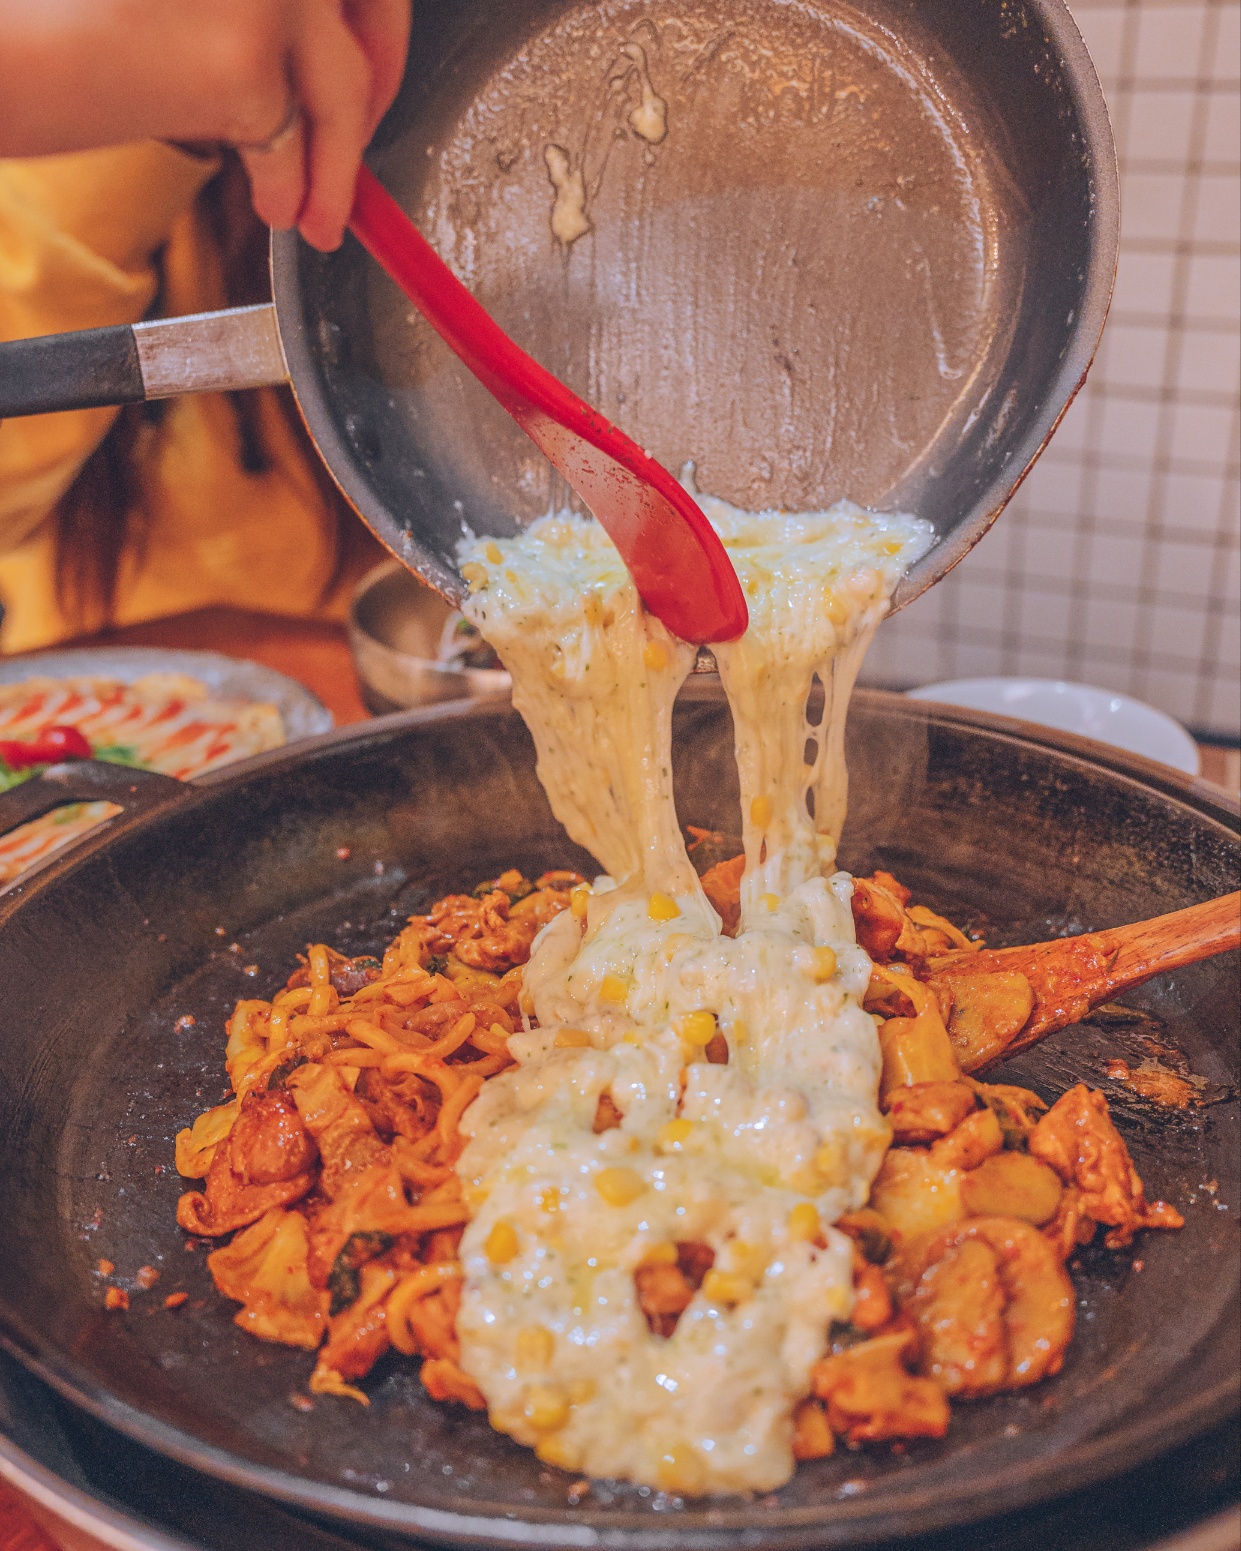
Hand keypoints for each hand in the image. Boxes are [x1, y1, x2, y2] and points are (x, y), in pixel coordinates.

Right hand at [0, 0, 410, 250]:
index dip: (375, 24)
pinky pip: (295, 141)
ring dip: (341, 166)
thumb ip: (271, 7)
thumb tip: (343, 51)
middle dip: (377, 88)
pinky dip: (294, 188)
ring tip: (322, 216)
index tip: (371, 61)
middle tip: (366, 141)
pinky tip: (283, 210)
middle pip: (370, 12)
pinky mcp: (250, 62)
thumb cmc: (89, 14)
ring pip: (343, 90)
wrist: (18, 45)